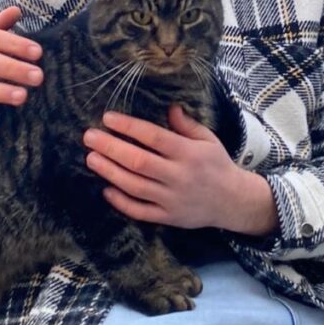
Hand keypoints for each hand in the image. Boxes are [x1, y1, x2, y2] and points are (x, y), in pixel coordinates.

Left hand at [82, 105, 278, 234]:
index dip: (129, 127)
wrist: (233, 201)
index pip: (154, 137)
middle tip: (89, 137)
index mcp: (189, 153)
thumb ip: (186, 125)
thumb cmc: (217, 164)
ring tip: (91, 158)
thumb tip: (169, 107)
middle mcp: (179, 176)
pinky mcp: (168, 217)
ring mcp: (172, 199)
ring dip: (110, 172)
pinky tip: (106, 189)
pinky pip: (141, 211)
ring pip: (135, 186)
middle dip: (111, 148)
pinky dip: (122, 202)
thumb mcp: (207, 139)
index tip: (108, 118)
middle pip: (139, 161)